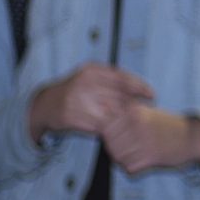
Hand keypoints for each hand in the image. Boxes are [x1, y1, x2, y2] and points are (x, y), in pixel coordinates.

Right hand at [27, 63, 155, 142]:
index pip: (122, 77)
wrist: (47, 104)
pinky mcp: (72, 117)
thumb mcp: (91, 77)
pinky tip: (116, 128)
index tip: (152, 94)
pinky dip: (110, 128)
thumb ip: (113, 79)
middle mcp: (84, 84)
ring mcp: (77, 101)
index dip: (140, 86)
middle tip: (145, 111)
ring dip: (124, 118)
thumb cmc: (76, 90)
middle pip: (119, 95)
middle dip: (134, 104)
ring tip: (132, 121)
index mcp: (91, 71)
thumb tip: (141, 88)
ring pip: (111, 112)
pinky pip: (98, 125)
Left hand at [103, 107, 199, 174]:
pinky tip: (144, 162)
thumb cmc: (166, 126)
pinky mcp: (152, 156)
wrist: (192, 137)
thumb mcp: (146, 112)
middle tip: (131, 150)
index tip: (122, 138)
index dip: (110, 137)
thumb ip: (125, 113)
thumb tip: (102, 109)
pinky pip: (130, 169)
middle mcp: (138, 125)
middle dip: (116, 150)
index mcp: (134, 112)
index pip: (105, 129)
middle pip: (110, 145)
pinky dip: (134, 169)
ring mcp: (144, 140)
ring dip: (125, 161)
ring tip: (138, 156)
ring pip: (118, 158)